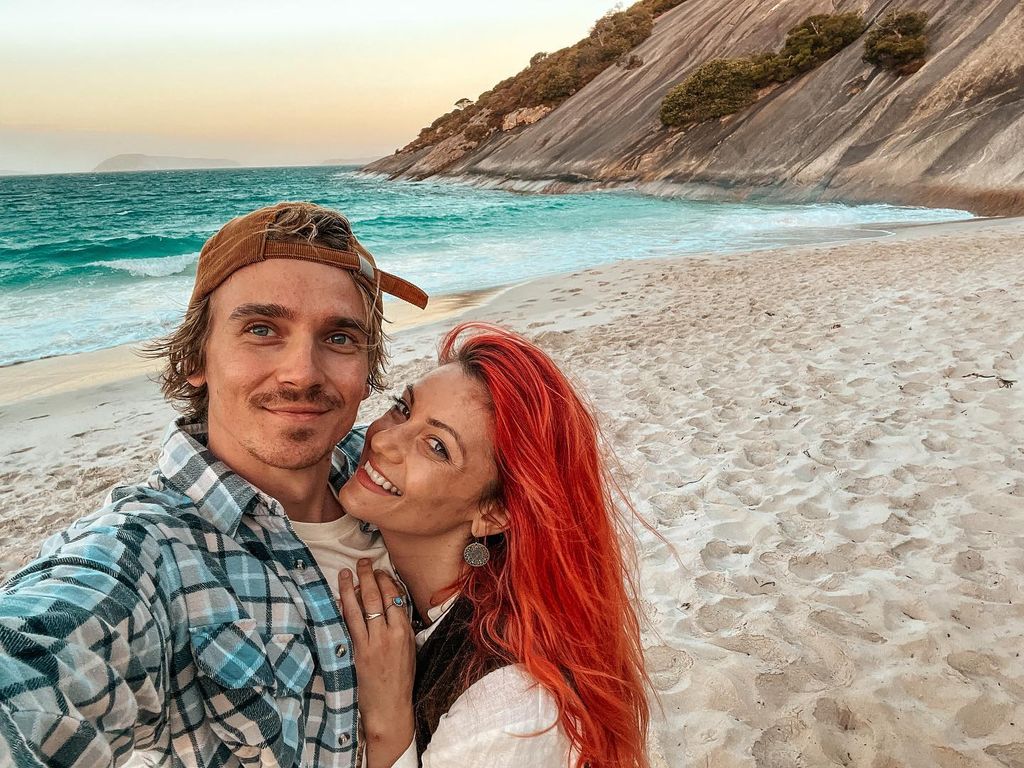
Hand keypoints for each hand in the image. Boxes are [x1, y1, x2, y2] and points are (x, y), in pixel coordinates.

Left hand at [338, 559, 415, 767]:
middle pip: (376, 597)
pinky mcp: (357, 652)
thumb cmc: (402, 680)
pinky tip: (339, 597)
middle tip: (362, 562)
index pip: (395, 598)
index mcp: (405, 632)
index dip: (386, 581)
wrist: (390, 708)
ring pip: (360, 607)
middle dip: (368, 576)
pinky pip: (348, 624)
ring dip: (351, 587)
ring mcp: (371, 643)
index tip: (380, 571)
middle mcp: (388, 635)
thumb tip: (391, 605)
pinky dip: (343, 608)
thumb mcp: (409, 650)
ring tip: (345, 572)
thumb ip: (401, 627)